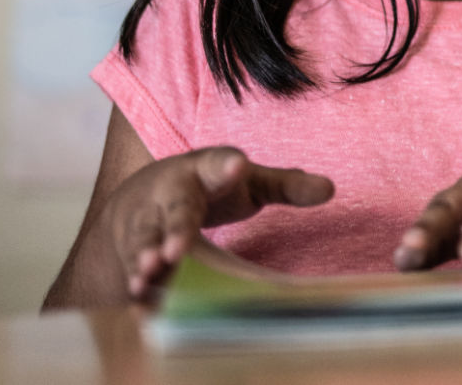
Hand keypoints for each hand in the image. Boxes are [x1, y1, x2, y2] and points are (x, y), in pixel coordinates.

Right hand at [103, 148, 333, 300]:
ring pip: (144, 240)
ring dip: (145, 257)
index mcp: (205, 169)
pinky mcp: (131, 249)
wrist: (141, 195)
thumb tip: (331, 189)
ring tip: (148, 273)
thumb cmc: (210, 186)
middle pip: (176, 209)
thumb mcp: (248, 181)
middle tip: (176, 249)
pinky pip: (130, 266)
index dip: (226, 165)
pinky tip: (137, 297)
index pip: (216, 163)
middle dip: (176, 227)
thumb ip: (286, 185)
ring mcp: (146, 222)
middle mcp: (171, 193)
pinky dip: (133, 282)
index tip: (237, 165)